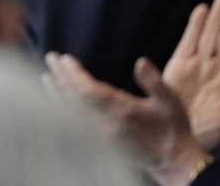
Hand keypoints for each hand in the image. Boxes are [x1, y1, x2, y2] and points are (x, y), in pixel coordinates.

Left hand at [45, 53, 210, 185]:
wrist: (173, 162)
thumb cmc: (172, 128)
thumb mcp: (170, 101)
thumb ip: (154, 81)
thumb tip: (141, 62)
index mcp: (122, 110)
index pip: (89, 90)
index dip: (74, 74)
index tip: (64, 59)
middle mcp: (107, 123)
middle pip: (75, 98)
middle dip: (61, 77)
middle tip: (50, 58)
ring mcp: (101, 134)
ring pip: (73, 112)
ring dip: (57, 93)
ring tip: (46, 76)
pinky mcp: (100, 142)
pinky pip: (76, 124)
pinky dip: (63, 110)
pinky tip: (57, 101)